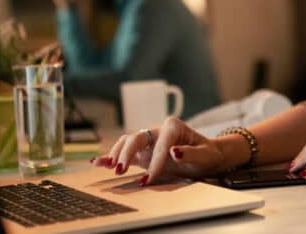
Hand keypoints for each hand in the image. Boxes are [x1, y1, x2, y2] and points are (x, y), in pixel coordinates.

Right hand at [93, 117, 227, 185]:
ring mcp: (149, 140)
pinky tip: (98, 162)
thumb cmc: (206, 154)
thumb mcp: (205, 155)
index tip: (149, 179)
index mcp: (173, 126)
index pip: (161, 145)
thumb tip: (173, 151)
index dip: (155, 162)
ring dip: (118, 154)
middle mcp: (158, 130)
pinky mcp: (143, 152)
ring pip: (127, 142)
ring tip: (111, 168)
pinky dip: (111, 156)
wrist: (206, 156)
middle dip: (128, 154)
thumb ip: (191, 153)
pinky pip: (124, 151)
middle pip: (137, 138)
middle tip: (122, 170)